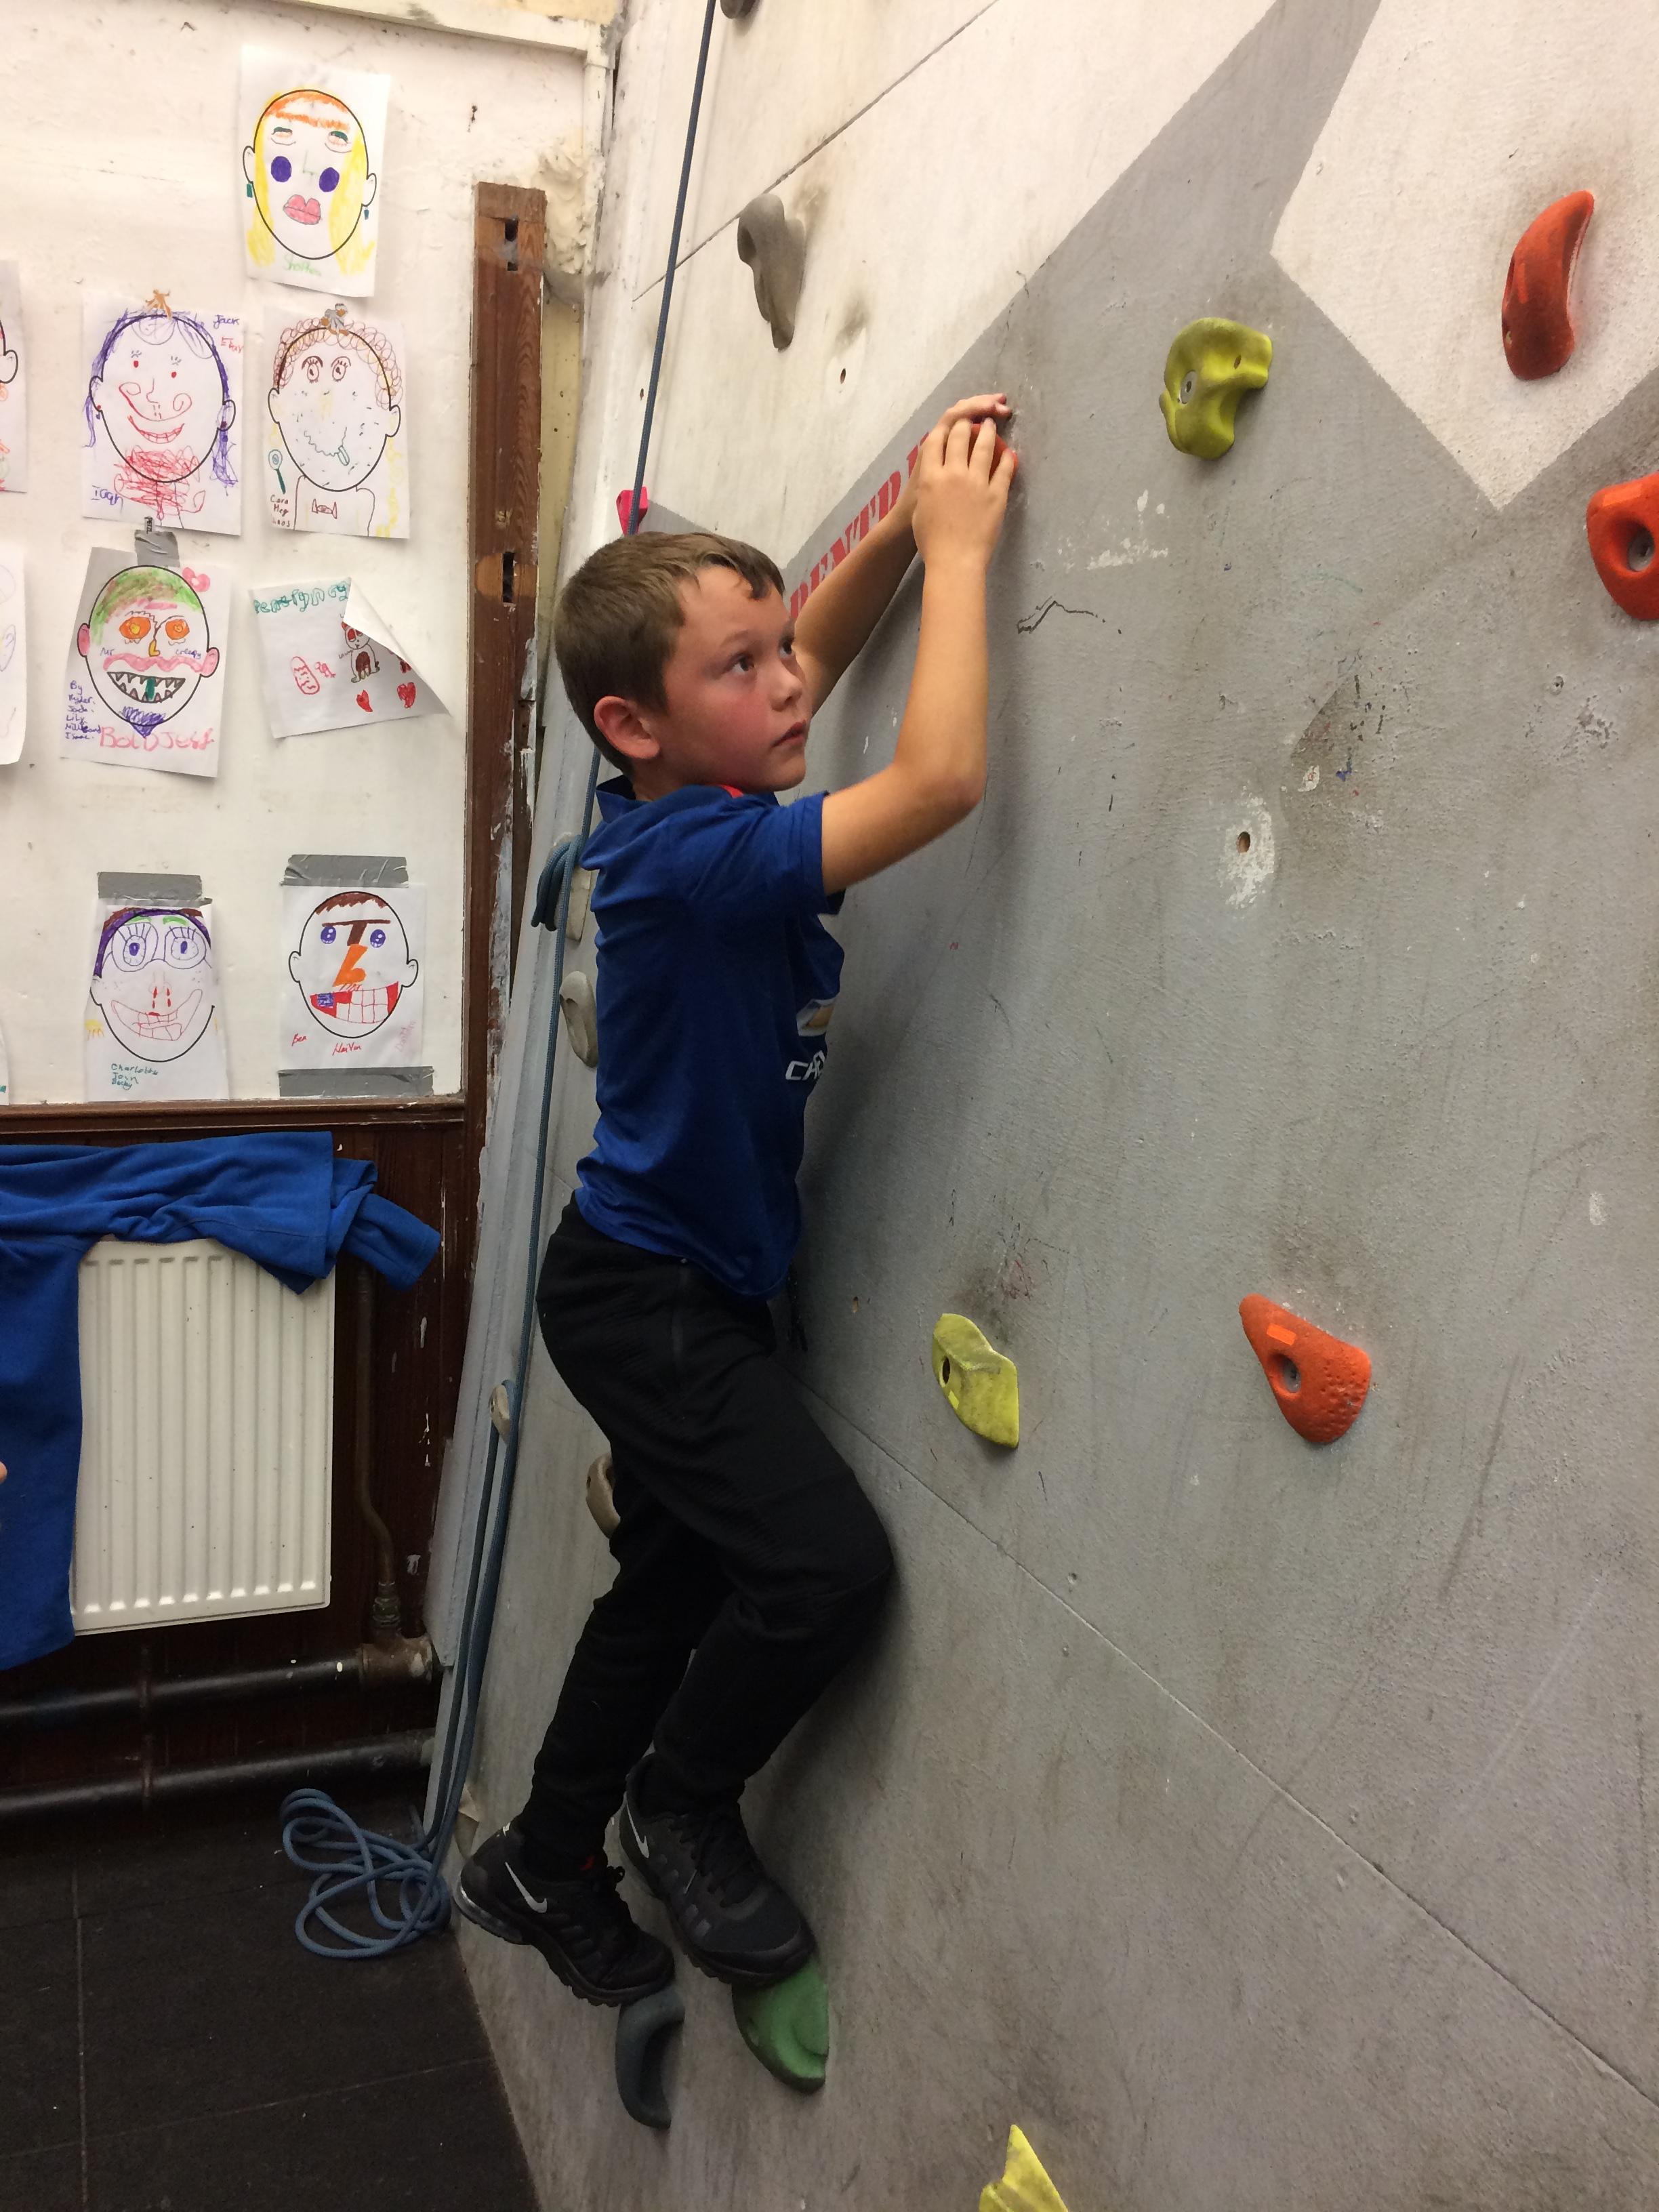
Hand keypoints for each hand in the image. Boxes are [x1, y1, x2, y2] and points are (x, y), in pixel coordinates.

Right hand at [910, 408, 1016, 571]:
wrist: (954, 561)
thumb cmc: (932, 542)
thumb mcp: (922, 509)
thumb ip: (929, 486)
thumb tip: (936, 474)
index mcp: (930, 477)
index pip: (936, 439)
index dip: (945, 428)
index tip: (953, 424)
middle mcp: (953, 474)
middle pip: (960, 435)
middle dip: (968, 421)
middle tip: (975, 418)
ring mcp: (976, 483)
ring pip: (984, 445)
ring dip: (989, 430)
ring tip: (993, 422)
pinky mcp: (995, 494)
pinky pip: (1004, 469)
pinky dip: (1007, 458)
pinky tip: (1009, 452)